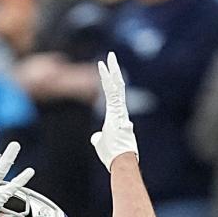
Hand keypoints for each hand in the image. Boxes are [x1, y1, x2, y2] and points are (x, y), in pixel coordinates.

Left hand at [91, 51, 137, 170]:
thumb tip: (96, 137)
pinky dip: (109, 81)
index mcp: (116, 115)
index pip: (111, 93)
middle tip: (110, 55)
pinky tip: (107, 70)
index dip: (107, 80)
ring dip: (112, 70)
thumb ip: (98, 138)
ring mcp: (120, 110)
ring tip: (109, 57)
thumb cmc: (112, 155)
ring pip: (117, 85)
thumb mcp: (101, 144)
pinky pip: (113, 93)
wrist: (121, 161)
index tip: (104, 68)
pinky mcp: (118, 112)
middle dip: (113, 70)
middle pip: (116, 85)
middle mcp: (120, 109)